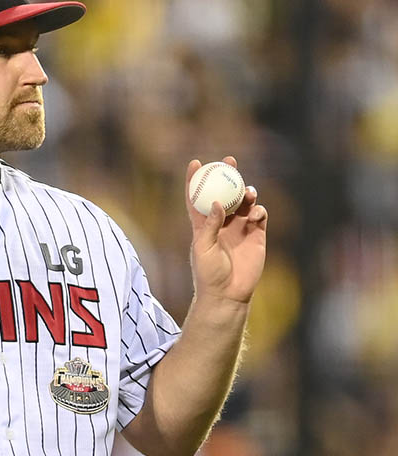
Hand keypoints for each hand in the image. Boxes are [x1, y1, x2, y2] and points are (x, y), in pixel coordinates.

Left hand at [186, 157, 267, 304]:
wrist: (228, 294)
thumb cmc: (208, 274)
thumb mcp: (203, 248)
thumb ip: (210, 225)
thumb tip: (218, 202)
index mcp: (203, 225)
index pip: (197, 198)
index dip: (195, 180)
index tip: (196, 162)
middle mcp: (222, 223)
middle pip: (225, 193)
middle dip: (227, 175)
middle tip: (229, 160)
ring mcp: (240, 228)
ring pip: (245, 202)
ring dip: (246, 192)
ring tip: (247, 192)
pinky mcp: (257, 235)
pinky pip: (259, 216)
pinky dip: (259, 210)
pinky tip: (256, 213)